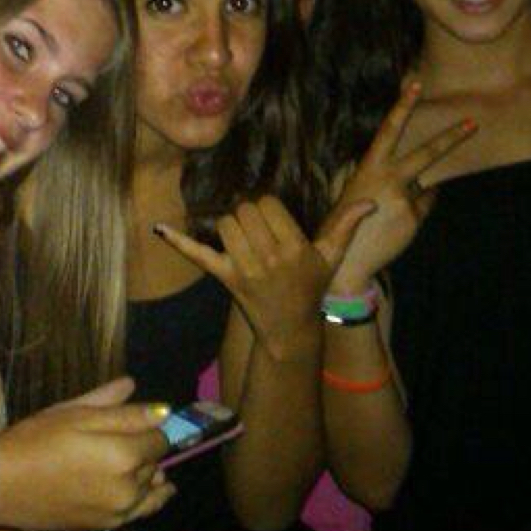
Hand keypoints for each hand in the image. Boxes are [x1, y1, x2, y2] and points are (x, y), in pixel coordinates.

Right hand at [0, 377, 173, 530]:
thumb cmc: (35, 440)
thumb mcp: (77, 414)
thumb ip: (122, 411)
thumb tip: (162, 409)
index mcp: (124, 454)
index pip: (160, 438)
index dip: (150, 427)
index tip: (135, 421)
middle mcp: (129, 487)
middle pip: (154, 463)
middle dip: (144, 450)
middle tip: (118, 440)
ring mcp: (118, 512)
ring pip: (150, 487)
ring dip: (147, 474)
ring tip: (136, 464)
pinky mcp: (105, 527)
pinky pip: (140, 511)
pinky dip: (149, 499)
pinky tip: (157, 490)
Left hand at [153, 195, 375, 360]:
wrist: (289, 328)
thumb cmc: (311, 287)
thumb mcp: (331, 257)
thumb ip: (346, 226)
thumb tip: (370, 202)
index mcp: (295, 248)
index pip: (269, 204)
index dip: (269, 208)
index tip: (275, 221)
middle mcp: (269, 257)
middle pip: (246, 210)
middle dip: (250, 214)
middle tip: (258, 229)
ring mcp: (245, 268)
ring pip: (226, 224)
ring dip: (231, 224)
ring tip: (243, 237)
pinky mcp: (225, 277)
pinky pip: (198, 254)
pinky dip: (178, 241)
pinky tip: (160, 227)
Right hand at [325, 80, 475, 291]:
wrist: (345, 260)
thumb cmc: (348, 225)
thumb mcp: (357, 193)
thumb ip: (384, 178)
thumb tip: (418, 176)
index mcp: (368, 167)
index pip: (388, 130)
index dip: (402, 106)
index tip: (416, 84)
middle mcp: (387, 178)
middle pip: (427, 153)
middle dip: (452, 138)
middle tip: (473, 122)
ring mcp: (403, 198)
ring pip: (425, 185)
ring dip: (417, 191)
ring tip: (392, 209)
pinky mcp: (412, 217)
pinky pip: (423, 205)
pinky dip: (415, 210)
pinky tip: (396, 223)